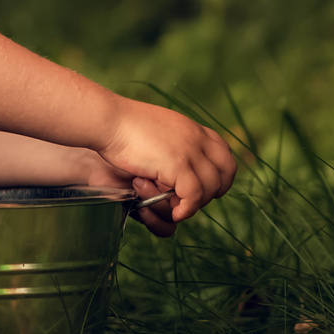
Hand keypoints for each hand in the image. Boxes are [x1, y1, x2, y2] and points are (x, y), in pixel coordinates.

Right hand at [95, 100, 237, 234]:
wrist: (107, 119)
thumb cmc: (120, 125)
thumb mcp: (157, 129)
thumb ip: (171, 143)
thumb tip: (173, 161)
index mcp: (192, 128)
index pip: (224, 153)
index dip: (220, 173)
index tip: (206, 184)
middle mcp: (197, 138)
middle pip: (226, 171)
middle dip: (214, 190)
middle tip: (192, 200)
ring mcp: (190, 151)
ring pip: (211, 187)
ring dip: (196, 202)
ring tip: (177, 208)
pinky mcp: (178, 165)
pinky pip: (194, 196)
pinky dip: (187, 209)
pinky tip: (177, 213)